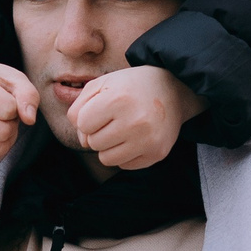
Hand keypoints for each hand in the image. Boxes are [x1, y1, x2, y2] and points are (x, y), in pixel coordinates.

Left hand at [66, 65, 201, 169]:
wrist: (172, 89)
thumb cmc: (130, 86)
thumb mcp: (101, 84)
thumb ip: (78, 108)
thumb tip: (82, 139)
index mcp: (117, 100)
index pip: (82, 124)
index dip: (88, 117)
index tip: (101, 108)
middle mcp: (134, 122)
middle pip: (93, 143)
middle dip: (98, 132)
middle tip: (114, 119)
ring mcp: (148, 140)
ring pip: (106, 159)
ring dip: (109, 146)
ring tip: (122, 129)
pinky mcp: (157, 153)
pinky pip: (124, 165)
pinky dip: (125, 154)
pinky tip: (135, 137)